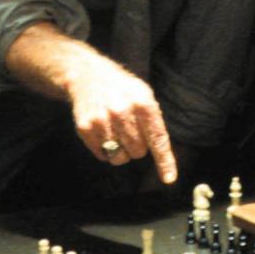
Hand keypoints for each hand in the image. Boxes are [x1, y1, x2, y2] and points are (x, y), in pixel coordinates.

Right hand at [66, 56, 176, 183]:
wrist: (87, 75)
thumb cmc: (121, 88)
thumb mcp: (143, 94)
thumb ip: (154, 120)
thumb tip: (160, 152)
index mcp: (142, 103)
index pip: (157, 139)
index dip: (164, 161)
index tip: (169, 179)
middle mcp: (122, 111)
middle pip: (138, 152)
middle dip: (137, 146)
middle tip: (129, 130)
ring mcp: (102, 120)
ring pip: (119, 157)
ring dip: (121, 151)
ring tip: (115, 132)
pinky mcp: (85, 127)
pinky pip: (102, 155)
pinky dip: (105, 150)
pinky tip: (103, 131)